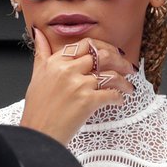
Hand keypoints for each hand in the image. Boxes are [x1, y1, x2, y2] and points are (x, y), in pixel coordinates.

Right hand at [20, 28, 137, 144]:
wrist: (38, 134)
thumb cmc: (38, 108)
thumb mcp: (37, 75)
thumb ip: (42, 52)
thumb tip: (38, 33)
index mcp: (56, 61)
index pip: (86, 44)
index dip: (105, 46)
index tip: (114, 53)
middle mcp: (68, 70)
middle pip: (103, 56)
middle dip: (121, 61)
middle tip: (129, 68)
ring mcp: (78, 85)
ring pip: (111, 75)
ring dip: (125, 82)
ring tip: (129, 87)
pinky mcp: (87, 101)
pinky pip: (112, 94)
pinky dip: (119, 98)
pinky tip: (119, 101)